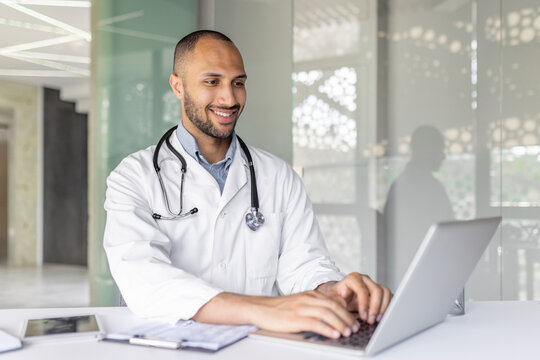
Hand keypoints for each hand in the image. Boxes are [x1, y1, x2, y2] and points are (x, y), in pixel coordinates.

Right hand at [192, 291, 359, 338]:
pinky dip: (327, 329)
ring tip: (348, 333)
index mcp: (310, 295)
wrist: (259, 308)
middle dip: (346, 318)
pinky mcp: (295, 318)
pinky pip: (315, 323)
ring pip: (327, 314)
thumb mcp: (299, 303)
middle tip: (354, 329)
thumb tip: (332, 315)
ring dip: (340, 324)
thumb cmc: (279, 309)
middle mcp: (308, 299)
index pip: (334, 302)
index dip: (346, 312)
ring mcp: (301, 308)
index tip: (354, 322)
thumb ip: (314, 306)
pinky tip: (334, 334)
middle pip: (333, 307)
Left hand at [316, 273, 392, 324]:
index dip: (364, 304)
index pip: (362, 289)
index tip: (363, 317)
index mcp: (353, 278)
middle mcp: (365, 279)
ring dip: (383, 307)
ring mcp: (373, 284)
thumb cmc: (336, 297)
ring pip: (385, 292)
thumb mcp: (332, 299)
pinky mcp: (379, 291)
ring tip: (376, 320)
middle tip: (371, 320)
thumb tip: (343, 303)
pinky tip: (381, 316)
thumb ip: (336, 301)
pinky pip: (389, 296)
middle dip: (375, 307)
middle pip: (376, 290)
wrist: (340, 296)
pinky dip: (388, 306)